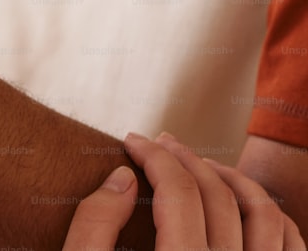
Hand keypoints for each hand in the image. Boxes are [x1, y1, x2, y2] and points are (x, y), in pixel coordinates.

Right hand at [63, 133, 305, 250]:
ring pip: (264, 214)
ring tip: (200, 166)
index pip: (178, 192)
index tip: (132, 141)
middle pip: (218, 195)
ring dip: (231, 178)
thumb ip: (94, 226)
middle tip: (158, 143)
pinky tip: (240, 203)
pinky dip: (271, 214)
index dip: (154, 156)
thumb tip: (123, 176)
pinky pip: (291, 245)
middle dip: (185, 158)